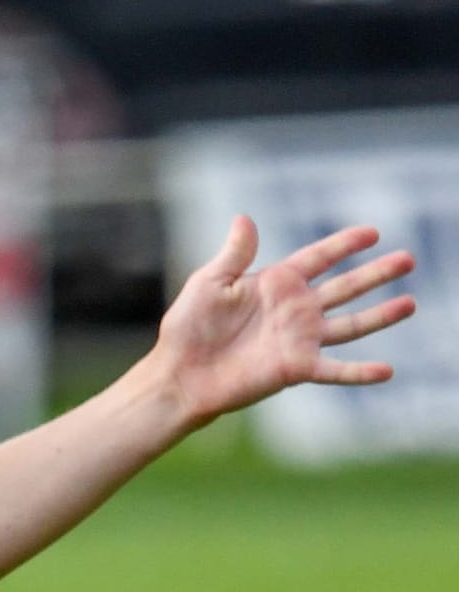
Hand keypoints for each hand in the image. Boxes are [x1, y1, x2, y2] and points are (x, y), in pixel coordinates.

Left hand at [151, 217, 414, 430]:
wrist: (180, 373)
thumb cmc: (189, 327)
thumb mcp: (210, 282)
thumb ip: (234, 254)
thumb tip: (245, 218)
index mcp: (277, 283)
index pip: (319, 258)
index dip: (345, 244)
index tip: (373, 232)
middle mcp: (295, 310)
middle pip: (345, 288)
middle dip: (376, 273)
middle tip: (407, 258)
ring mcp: (299, 340)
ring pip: (350, 325)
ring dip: (380, 316)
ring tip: (410, 304)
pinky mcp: (296, 369)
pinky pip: (335, 370)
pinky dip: (360, 372)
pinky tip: (386, 371)